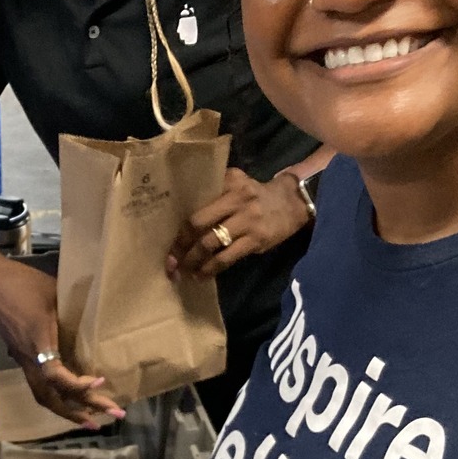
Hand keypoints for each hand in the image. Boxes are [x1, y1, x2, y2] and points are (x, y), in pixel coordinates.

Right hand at [0, 261, 124, 427]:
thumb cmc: (22, 283)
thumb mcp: (55, 292)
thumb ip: (74, 310)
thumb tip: (99, 317)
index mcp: (38, 341)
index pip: (54, 375)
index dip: (77, 384)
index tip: (100, 381)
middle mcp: (29, 357)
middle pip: (51, 397)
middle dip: (81, 410)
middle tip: (112, 414)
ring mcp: (23, 359)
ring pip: (43, 396)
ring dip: (68, 411)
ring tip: (90, 419)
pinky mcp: (21, 356)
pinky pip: (39, 386)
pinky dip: (58, 397)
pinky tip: (71, 399)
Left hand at [168, 168, 311, 280]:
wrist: (293, 202)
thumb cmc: (256, 196)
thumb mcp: (237, 185)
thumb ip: (215, 195)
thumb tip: (183, 223)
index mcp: (228, 182)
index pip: (195, 202)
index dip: (179, 225)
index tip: (164, 239)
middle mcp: (236, 198)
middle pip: (198, 223)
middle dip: (181, 245)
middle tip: (170, 261)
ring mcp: (247, 220)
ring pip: (211, 243)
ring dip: (193, 260)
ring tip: (183, 272)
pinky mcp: (256, 239)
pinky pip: (227, 257)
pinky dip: (211, 268)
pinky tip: (202, 276)